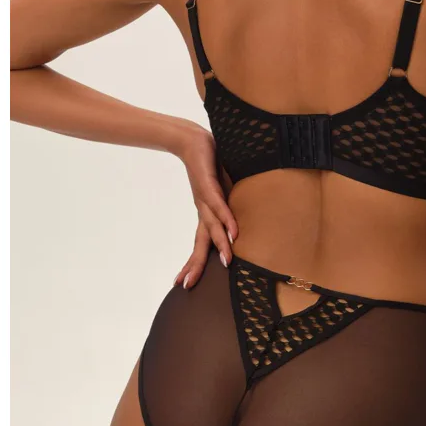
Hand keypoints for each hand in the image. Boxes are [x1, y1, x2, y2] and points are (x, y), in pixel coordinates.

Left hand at [172, 123, 237, 288]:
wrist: (192, 139)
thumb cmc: (209, 164)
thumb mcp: (223, 189)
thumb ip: (230, 205)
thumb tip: (241, 220)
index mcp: (206, 213)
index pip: (200, 243)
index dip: (195, 264)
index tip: (184, 284)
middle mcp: (203, 209)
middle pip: (200, 242)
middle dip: (195, 264)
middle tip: (187, 286)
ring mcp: (204, 198)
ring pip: (212, 226)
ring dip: (219, 245)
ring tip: (226, 263)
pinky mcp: (208, 184)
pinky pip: (219, 204)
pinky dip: (226, 219)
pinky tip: (232, 232)